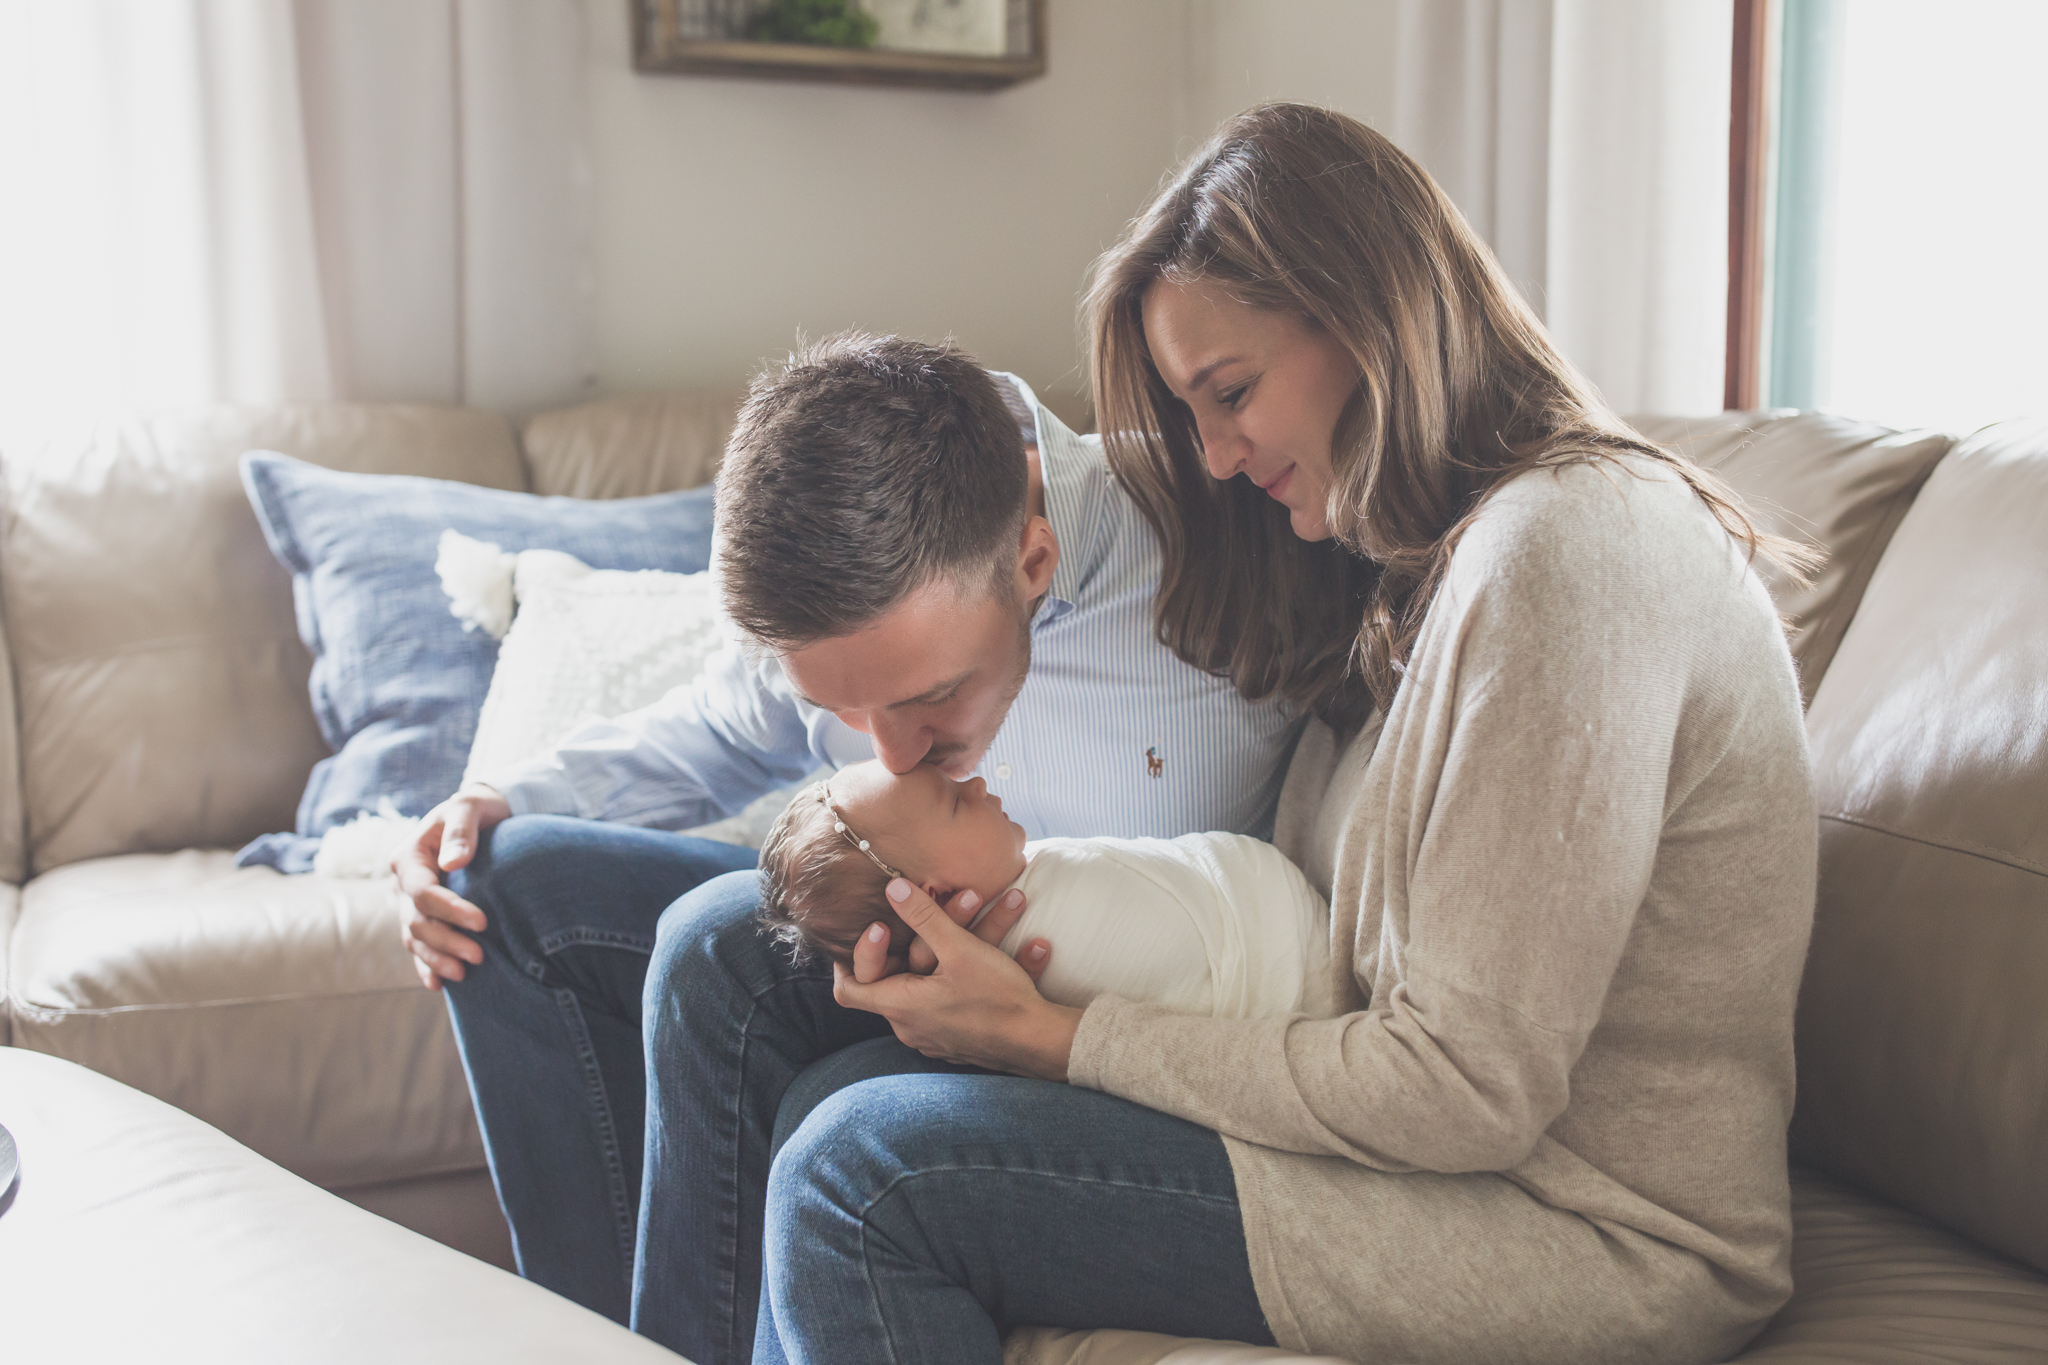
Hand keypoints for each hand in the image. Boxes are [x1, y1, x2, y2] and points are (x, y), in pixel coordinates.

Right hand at [392, 784, 511, 988]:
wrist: (480, 814)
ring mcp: (410, 902)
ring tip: (463, 974)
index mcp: (409, 857)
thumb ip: (461, 831)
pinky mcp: (423, 914)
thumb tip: (452, 863)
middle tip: (479, 957)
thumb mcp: (468, 808)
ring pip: (415, 938)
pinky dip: (426, 965)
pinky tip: (437, 985)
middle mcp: (403, 883)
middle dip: (446, 942)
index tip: (482, 923)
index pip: (422, 893)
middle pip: (417, 922)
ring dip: (436, 959)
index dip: (449, 911)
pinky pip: (418, 945)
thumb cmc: (475, 809)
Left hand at [833, 879, 1080, 1080]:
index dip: (852, 958)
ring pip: (925, 987)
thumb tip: (892, 889)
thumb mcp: (959, 949)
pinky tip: (994, 951)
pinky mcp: (958, 1038)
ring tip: (975, 917)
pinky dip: (963, 975)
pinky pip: (950, 1001)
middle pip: (892, 980)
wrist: (1041, 1042)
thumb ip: (923, 916)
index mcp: (900, 1006)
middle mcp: (910, 1027)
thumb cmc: (997, 999)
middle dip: (913, 941)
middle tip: (930, 914)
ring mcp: (934, 1036)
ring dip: (945, 952)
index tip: (877, 928)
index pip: (848, 990)